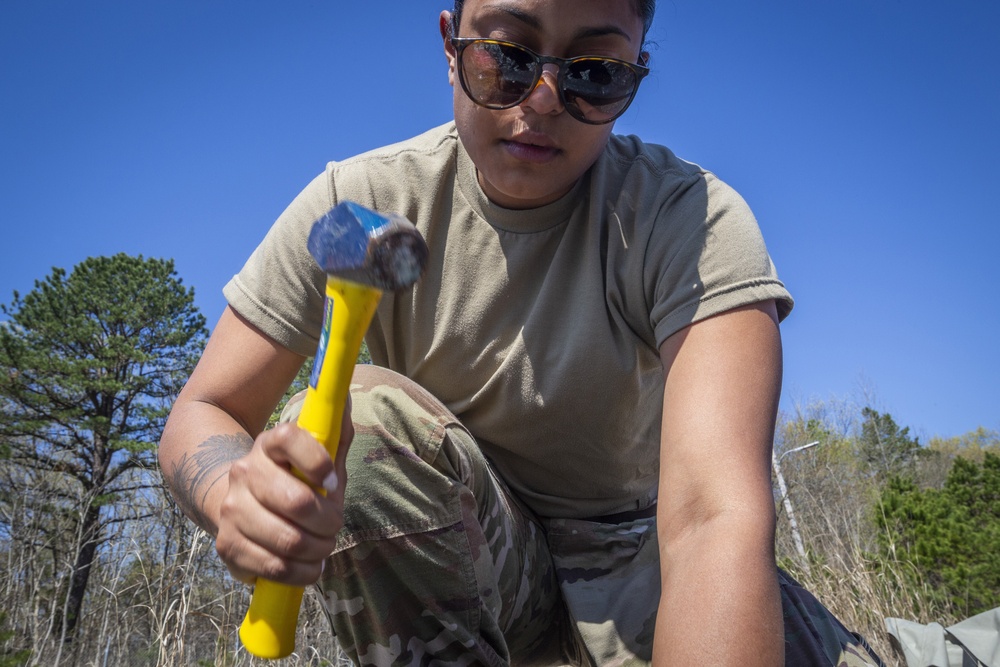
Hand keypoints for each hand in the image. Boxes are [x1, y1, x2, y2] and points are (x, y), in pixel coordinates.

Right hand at [215, 403, 353, 585]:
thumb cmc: (294, 481)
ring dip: (318, 549)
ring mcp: (232, 510)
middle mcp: (244, 472)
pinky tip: (309, 566)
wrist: (241, 506)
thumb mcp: (317, 457)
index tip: (333, 481)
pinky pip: (275, 567)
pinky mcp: (228, 546)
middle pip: (296, 501)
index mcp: (269, 444)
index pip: (289, 438)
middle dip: (328, 521)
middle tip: (334, 525)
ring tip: (323, 547)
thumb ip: (334, 434)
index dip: (317, 461)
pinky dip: (302, 572)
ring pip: (288, 540)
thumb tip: (343, 400)